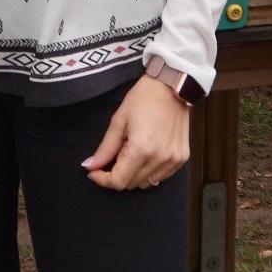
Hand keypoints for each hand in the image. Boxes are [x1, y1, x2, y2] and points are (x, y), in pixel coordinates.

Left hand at [82, 75, 190, 190]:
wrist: (171, 87)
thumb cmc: (143, 99)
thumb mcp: (118, 121)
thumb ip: (105, 148)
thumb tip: (90, 166)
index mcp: (141, 149)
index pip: (118, 181)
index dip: (102, 179)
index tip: (94, 172)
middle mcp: (159, 159)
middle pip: (131, 184)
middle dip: (117, 173)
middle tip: (116, 151)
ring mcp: (173, 160)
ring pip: (146, 183)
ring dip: (134, 173)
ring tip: (133, 149)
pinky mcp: (182, 159)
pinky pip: (161, 177)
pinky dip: (149, 171)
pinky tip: (146, 153)